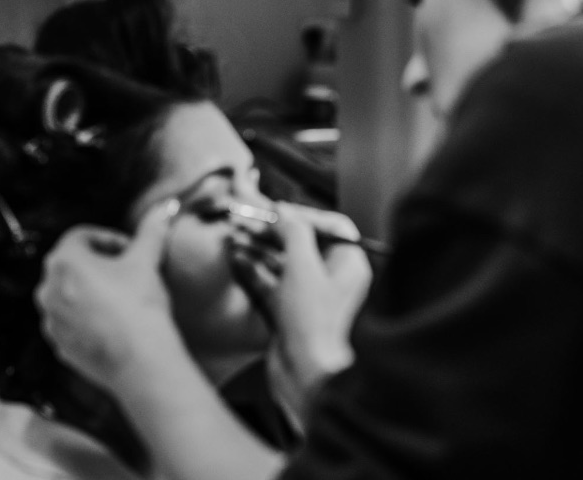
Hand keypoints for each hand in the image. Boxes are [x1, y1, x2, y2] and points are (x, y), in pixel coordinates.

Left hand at [35, 206, 178, 390]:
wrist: (142, 361)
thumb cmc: (139, 308)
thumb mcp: (146, 261)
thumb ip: (151, 231)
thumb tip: (163, 210)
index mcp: (63, 262)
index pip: (81, 236)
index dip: (108, 238)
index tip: (129, 248)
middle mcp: (48, 289)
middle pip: (71, 264)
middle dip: (98, 264)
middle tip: (126, 271)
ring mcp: (51, 320)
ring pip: (69, 295)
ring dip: (90, 291)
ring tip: (121, 298)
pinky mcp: (60, 345)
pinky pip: (71, 323)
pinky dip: (87, 318)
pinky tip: (113, 323)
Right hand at [230, 202, 371, 421]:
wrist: (305, 374)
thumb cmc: (312, 319)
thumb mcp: (302, 265)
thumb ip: (293, 231)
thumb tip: (283, 212)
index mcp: (349, 264)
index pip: (331, 226)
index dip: (302, 214)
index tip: (275, 209)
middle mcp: (333, 278)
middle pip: (302, 242)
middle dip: (272, 230)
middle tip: (245, 220)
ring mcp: (310, 296)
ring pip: (282, 262)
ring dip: (257, 248)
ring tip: (233, 236)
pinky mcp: (290, 312)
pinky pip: (271, 282)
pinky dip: (253, 270)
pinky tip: (235, 258)